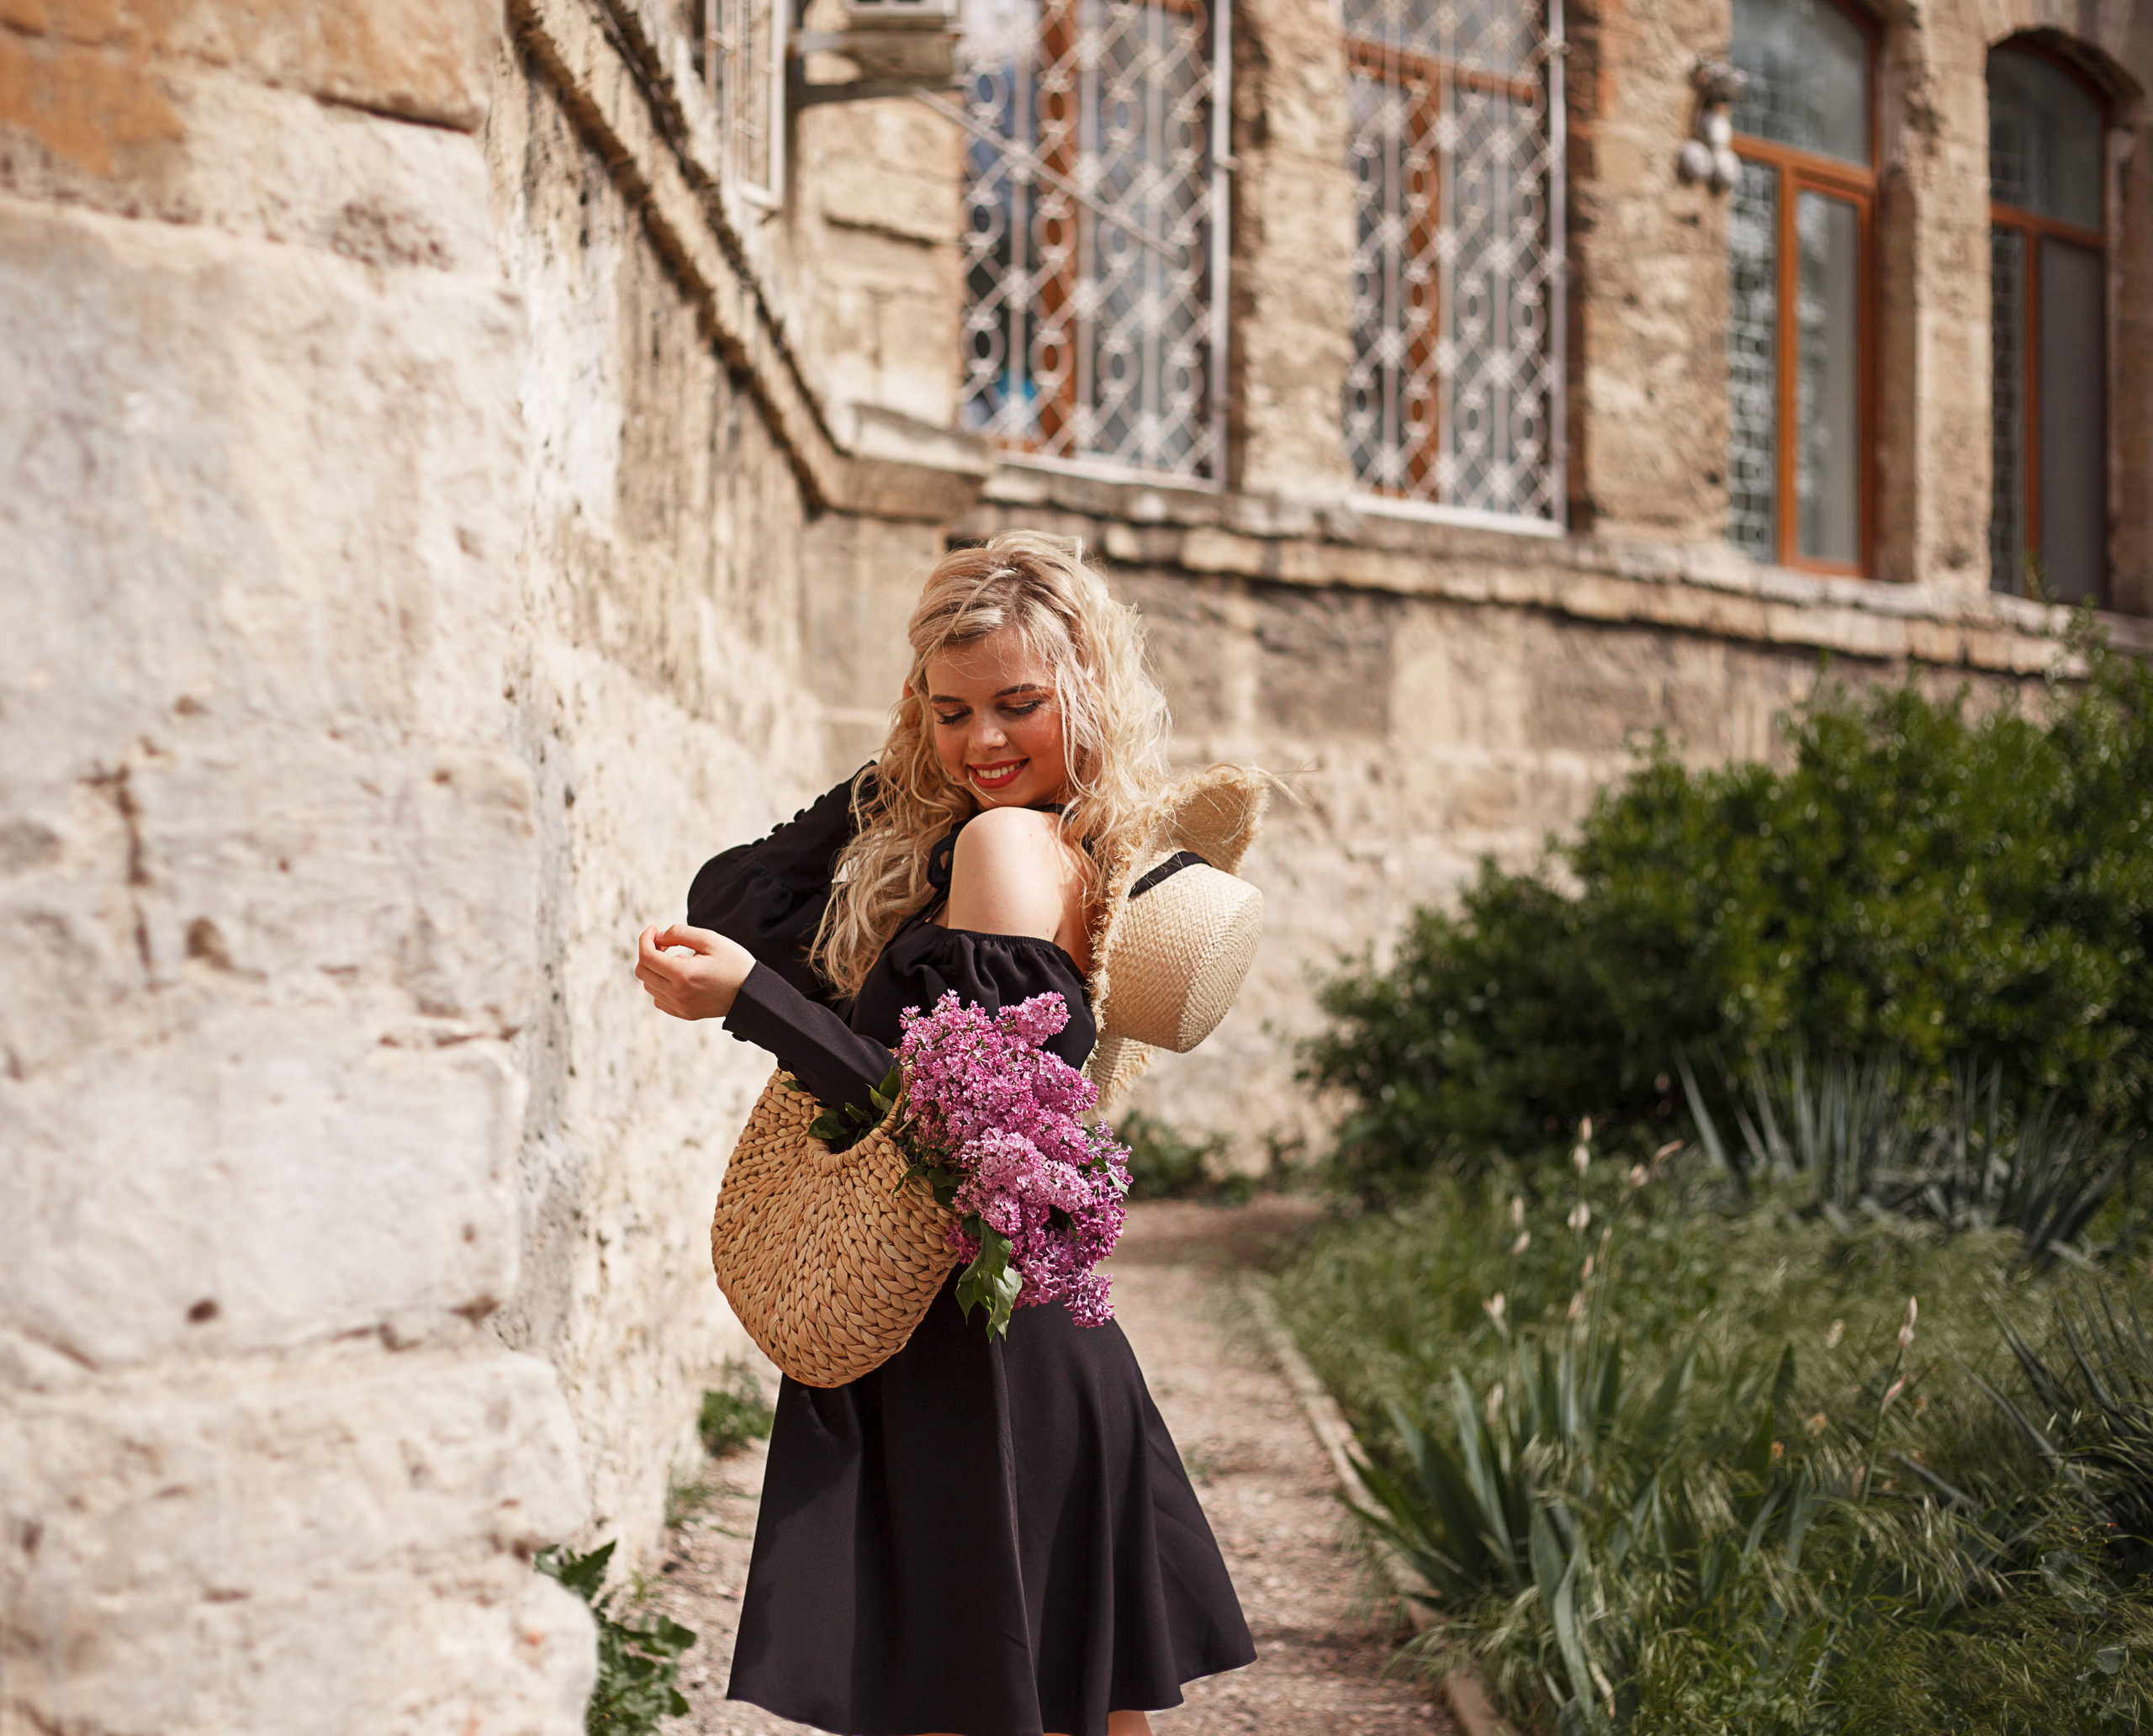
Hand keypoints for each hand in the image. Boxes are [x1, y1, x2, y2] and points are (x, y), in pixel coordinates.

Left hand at [636, 923, 754, 1019]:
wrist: (753, 993)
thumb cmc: (735, 963)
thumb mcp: (710, 939)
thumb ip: (680, 933)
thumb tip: (658, 936)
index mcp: (683, 975)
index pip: (647, 956)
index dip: (645, 938)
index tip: (654, 929)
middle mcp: (677, 994)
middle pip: (643, 971)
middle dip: (649, 952)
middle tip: (666, 943)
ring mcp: (680, 1007)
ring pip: (649, 985)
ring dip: (656, 969)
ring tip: (680, 960)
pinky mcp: (684, 1014)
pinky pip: (659, 999)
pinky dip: (661, 985)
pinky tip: (680, 977)